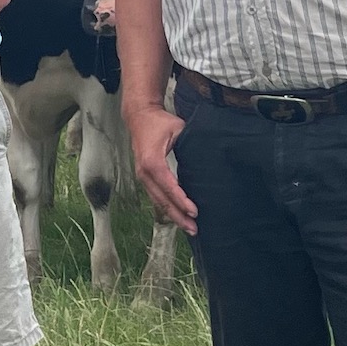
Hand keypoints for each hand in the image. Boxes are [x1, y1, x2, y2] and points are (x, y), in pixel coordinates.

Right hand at [127, 100, 198, 230]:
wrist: (139, 117)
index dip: (182, 201)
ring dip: (173, 216)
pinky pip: (156, 196)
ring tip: (188, 227)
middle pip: (162, 200)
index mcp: (152, 162)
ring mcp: (142, 176)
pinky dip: (167, 208)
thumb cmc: (160, 122)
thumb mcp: (178, 129)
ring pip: (157, 202)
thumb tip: (207, 160)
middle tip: (194, 229)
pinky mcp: (144, 177)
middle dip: (178, 216)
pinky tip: (177, 216)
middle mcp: (144, 172)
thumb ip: (190, 145)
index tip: (194, 211)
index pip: (169, 187)